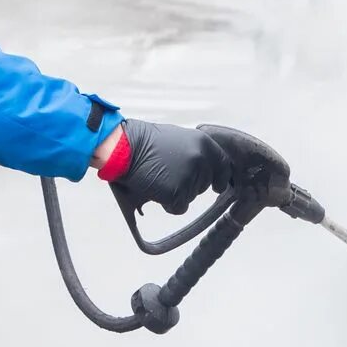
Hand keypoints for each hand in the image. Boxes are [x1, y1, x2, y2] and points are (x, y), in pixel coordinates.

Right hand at [103, 120, 232, 214]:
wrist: (124, 147)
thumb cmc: (145, 142)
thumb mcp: (178, 138)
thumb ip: (195, 152)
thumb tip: (204, 168)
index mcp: (203, 143)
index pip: (223, 164)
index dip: (221, 178)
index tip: (218, 186)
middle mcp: (201, 160)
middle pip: (204, 184)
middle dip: (190, 186)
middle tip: (169, 176)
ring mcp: (190, 177)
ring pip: (191, 197)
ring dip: (177, 194)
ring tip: (159, 178)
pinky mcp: (176, 192)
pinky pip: (179, 208)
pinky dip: (168, 204)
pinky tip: (156, 190)